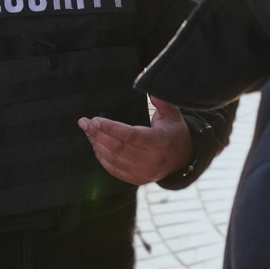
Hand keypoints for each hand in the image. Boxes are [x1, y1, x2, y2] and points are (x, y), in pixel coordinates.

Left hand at [80, 97, 194, 185]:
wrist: (184, 157)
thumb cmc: (175, 131)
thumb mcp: (173, 114)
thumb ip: (161, 101)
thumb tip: (148, 88)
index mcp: (159, 142)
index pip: (130, 135)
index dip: (110, 128)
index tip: (95, 120)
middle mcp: (151, 160)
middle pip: (118, 148)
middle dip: (98, 135)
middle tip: (84, 123)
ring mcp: (144, 172)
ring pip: (114, 160)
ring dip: (98, 146)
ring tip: (88, 133)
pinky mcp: (138, 180)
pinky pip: (115, 171)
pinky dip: (103, 159)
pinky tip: (96, 147)